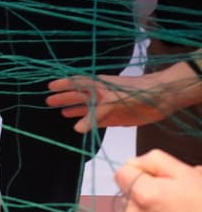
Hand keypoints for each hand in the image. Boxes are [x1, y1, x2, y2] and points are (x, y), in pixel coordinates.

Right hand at [47, 63, 201, 131]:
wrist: (162, 98)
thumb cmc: (137, 93)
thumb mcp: (113, 101)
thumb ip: (95, 115)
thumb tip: (77, 128)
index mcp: (98, 85)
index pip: (76, 83)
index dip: (63, 84)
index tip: (49, 87)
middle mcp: (100, 95)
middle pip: (79, 96)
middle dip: (65, 98)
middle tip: (48, 102)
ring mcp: (108, 106)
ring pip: (88, 108)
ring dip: (75, 110)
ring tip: (60, 112)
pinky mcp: (116, 118)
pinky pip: (99, 121)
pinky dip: (89, 123)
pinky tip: (79, 125)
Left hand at [119, 150, 201, 211]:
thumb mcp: (187, 173)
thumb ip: (154, 160)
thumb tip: (135, 164)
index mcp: (142, 194)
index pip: (122, 172)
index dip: (140, 172)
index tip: (159, 179)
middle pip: (124, 194)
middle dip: (140, 192)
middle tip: (169, 198)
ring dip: (140, 211)